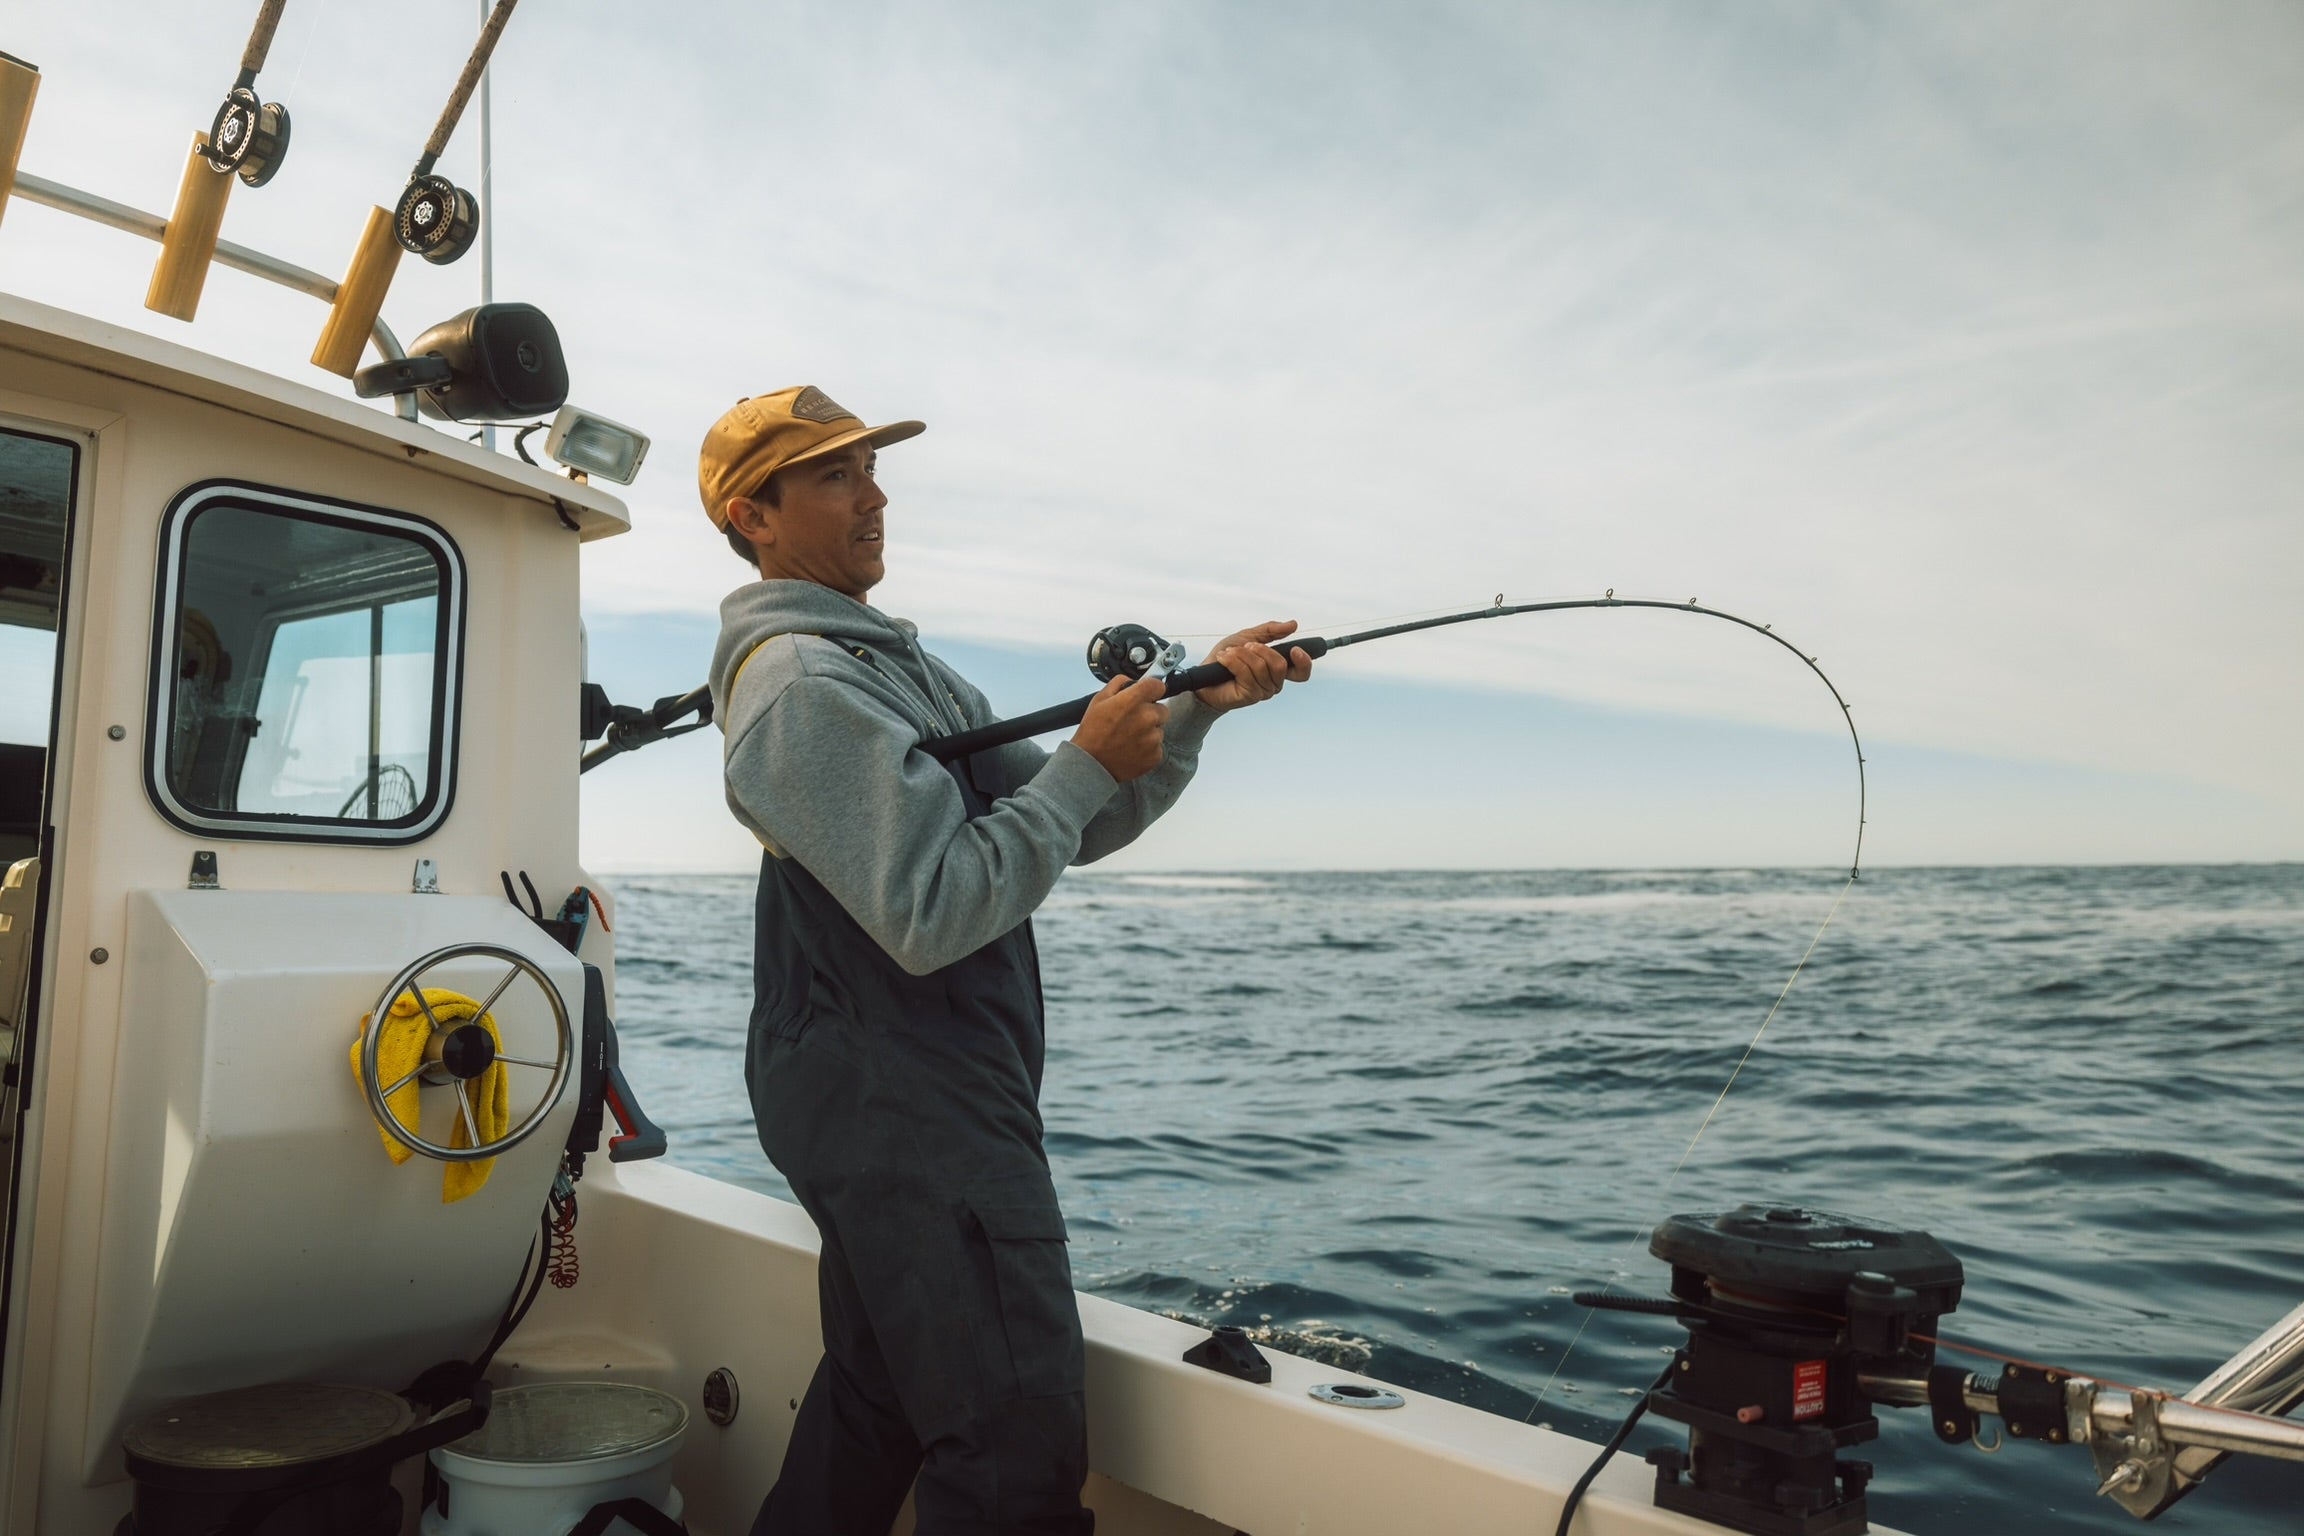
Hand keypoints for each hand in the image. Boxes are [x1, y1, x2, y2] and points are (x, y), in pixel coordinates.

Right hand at [1072, 668, 1168, 781]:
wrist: (1091, 764)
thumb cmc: (1093, 733)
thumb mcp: (1099, 699)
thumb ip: (1119, 684)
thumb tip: (1133, 681)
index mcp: (1133, 701)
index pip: (1158, 685)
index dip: (1152, 689)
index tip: (1148, 694)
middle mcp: (1147, 718)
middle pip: (1162, 709)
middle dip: (1150, 712)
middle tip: (1132, 721)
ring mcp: (1153, 738)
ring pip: (1159, 728)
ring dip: (1149, 731)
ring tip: (1129, 737)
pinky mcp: (1156, 755)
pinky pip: (1158, 746)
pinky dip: (1148, 747)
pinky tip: (1132, 748)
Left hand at [1196, 619, 1314, 713]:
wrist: (1203, 675)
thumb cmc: (1226, 658)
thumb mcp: (1248, 637)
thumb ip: (1270, 631)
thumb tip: (1293, 625)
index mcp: (1277, 669)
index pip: (1301, 672)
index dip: (1304, 662)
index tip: (1295, 649)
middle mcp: (1273, 683)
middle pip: (1279, 664)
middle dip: (1261, 649)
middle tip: (1246, 646)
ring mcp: (1262, 691)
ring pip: (1260, 666)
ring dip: (1241, 654)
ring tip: (1228, 653)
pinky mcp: (1249, 696)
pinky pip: (1245, 673)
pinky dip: (1232, 660)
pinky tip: (1223, 659)